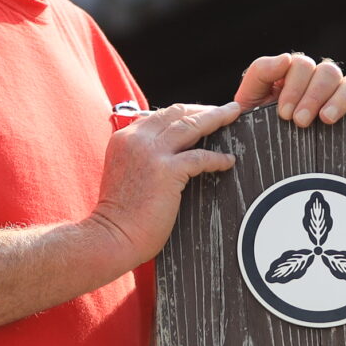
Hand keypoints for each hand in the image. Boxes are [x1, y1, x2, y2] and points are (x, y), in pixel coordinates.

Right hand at [83, 101, 244, 267]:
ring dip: (217, 118)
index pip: (160, 115)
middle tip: (226, 109)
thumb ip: (140, 156)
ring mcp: (151, 153)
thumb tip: (168, 154)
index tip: (202, 113)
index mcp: (124, 138)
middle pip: (178, 112)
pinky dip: (217, 158)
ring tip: (234, 115)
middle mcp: (136, 139)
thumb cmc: (119, 214)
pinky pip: (200, 157)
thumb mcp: (124, 172)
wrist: (111, 235)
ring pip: (191, 125)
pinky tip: (228, 161)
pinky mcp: (167, 171)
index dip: (185, 111)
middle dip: (204, 109)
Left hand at [232, 53, 345, 126]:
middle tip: (300, 122)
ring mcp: (340, 95)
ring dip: (338, 99)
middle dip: (313, 96)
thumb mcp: (250, 98)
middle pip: (328, 72)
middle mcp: (320, 81)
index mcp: (295, 74)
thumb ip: (261, 72)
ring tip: (326, 120)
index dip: (294, 87)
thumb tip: (286, 58)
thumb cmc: (257, 125)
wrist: (266, 158)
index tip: (283, 113)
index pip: (302, 65)